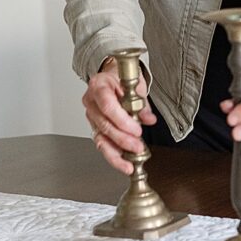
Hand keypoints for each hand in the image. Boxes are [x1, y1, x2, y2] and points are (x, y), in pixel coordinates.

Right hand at [82, 58, 155, 173]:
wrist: (110, 76)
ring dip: (116, 153)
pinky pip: (101, 143)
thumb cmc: (120, 77)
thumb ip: (142, 102)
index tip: (137, 130)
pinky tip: (123, 163)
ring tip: (129, 164)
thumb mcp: (134, 83)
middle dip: (122, 139)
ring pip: (100, 138)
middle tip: (138, 146)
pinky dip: (113, 156)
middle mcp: (91, 101)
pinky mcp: (94, 126)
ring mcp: (91, 115)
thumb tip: (149, 118)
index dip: (122, 120)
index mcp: (98, 85)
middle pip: (104, 124)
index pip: (107, 106)